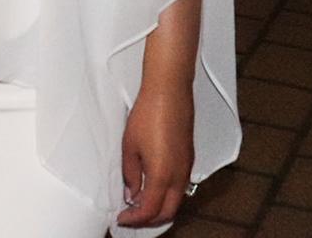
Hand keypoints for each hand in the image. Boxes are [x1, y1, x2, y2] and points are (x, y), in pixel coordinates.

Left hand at [115, 79, 195, 227]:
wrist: (169, 91)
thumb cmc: (149, 112)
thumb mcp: (130, 146)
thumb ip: (130, 175)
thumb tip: (131, 193)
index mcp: (162, 175)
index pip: (149, 211)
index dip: (134, 219)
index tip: (122, 218)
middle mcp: (178, 175)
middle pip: (167, 212)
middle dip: (149, 220)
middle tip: (132, 217)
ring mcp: (186, 167)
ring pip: (176, 200)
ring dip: (160, 208)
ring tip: (140, 203)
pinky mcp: (189, 158)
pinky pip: (180, 187)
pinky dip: (168, 195)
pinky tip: (153, 186)